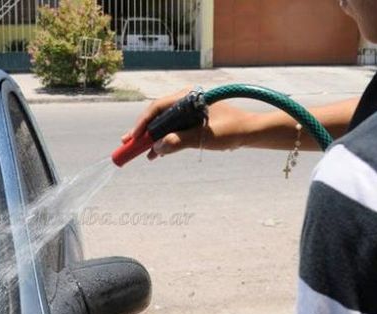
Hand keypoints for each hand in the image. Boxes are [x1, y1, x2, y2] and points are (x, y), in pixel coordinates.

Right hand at [121, 88, 253, 159]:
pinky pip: (173, 129)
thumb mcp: (203, 137)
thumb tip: (156, 148)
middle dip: (143, 130)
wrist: (250, 132)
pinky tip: (156, 153)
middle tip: (126, 143)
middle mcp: (185, 101)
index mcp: (188, 97)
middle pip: (157, 115)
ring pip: (164, 123)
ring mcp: (188, 111)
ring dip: (152, 137)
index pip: (158, 107)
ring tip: (138, 151)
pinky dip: (164, 140)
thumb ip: (179, 141)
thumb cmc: (231, 130)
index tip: (134, 138)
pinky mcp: (192, 121)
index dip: (143, 123)